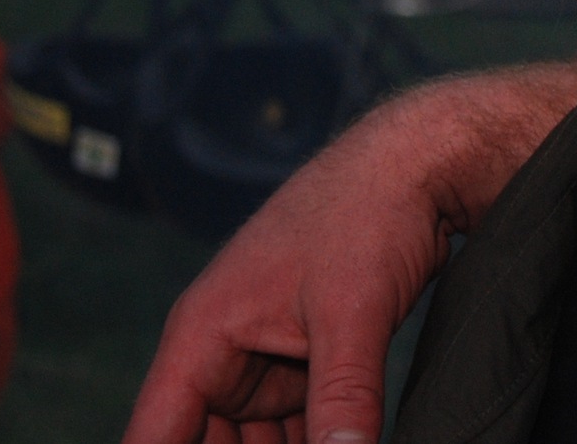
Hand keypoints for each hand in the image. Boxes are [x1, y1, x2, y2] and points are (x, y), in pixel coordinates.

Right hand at [122, 59, 576, 443]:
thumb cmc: (371, 213)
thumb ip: (343, 396)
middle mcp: (223, 348)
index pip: (155, 435)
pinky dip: (313, 442)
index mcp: (203, 333)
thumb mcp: (353, 312)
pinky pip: (294, 421)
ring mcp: (266, 352)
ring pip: (251, 439)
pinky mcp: (309, 353)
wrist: (421, 161)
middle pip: (204, 443)